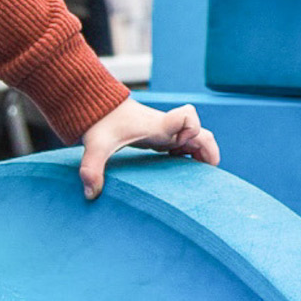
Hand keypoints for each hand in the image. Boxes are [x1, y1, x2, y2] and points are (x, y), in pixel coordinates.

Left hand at [76, 97, 219, 200]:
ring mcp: (167, 131)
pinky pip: (189, 142)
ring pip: (200, 138)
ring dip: (204, 155)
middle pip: (203, 134)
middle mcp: (167, 128)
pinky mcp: (163, 134)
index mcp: (157, 126)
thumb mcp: (96, 146)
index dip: (191, 129)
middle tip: (205, 174)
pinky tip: (179, 166)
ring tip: (196, 175)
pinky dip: (193, 154)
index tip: (178, 146)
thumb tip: (91, 195)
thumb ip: (92, 169)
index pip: (186, 116)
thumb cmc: (101, 123)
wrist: (100, 106)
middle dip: (209, 153)